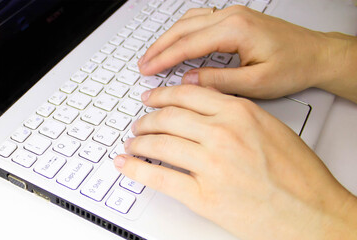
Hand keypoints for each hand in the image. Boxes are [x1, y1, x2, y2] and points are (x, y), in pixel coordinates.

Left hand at [114, 85, 356, 239]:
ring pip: (159, 144)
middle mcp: (222, 135)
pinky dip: (137, 169)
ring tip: (133, 142)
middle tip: (139, 122)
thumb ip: (234, 113)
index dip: (163, 95)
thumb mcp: (268, 127)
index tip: (151, 97)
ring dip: (139, 142)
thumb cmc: (297, 173)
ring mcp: (211, 165)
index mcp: (239, 113)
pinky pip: (160, 177)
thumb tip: (203, 107)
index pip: (187, 95)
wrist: (311, 211)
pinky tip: (127, 164)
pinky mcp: (203, 196)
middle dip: (147, 118)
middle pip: (168, 118)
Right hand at [138, 6, 356, 100]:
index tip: (148, 70)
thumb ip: (219, 81)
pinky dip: (183, 31)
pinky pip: (201, 20)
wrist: (316, 54)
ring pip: (190, 22)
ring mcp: (234, 15)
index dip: (165, 59)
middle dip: (160, 47)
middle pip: (184, 29)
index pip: (188, 44)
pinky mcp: (236, 19)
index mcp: (235, 30)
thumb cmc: (293, 66)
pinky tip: (177, 39)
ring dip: (169, 37)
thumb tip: (190, 81)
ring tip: (154, 53)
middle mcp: (232, 16)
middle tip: (144, 63)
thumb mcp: (255, 82)